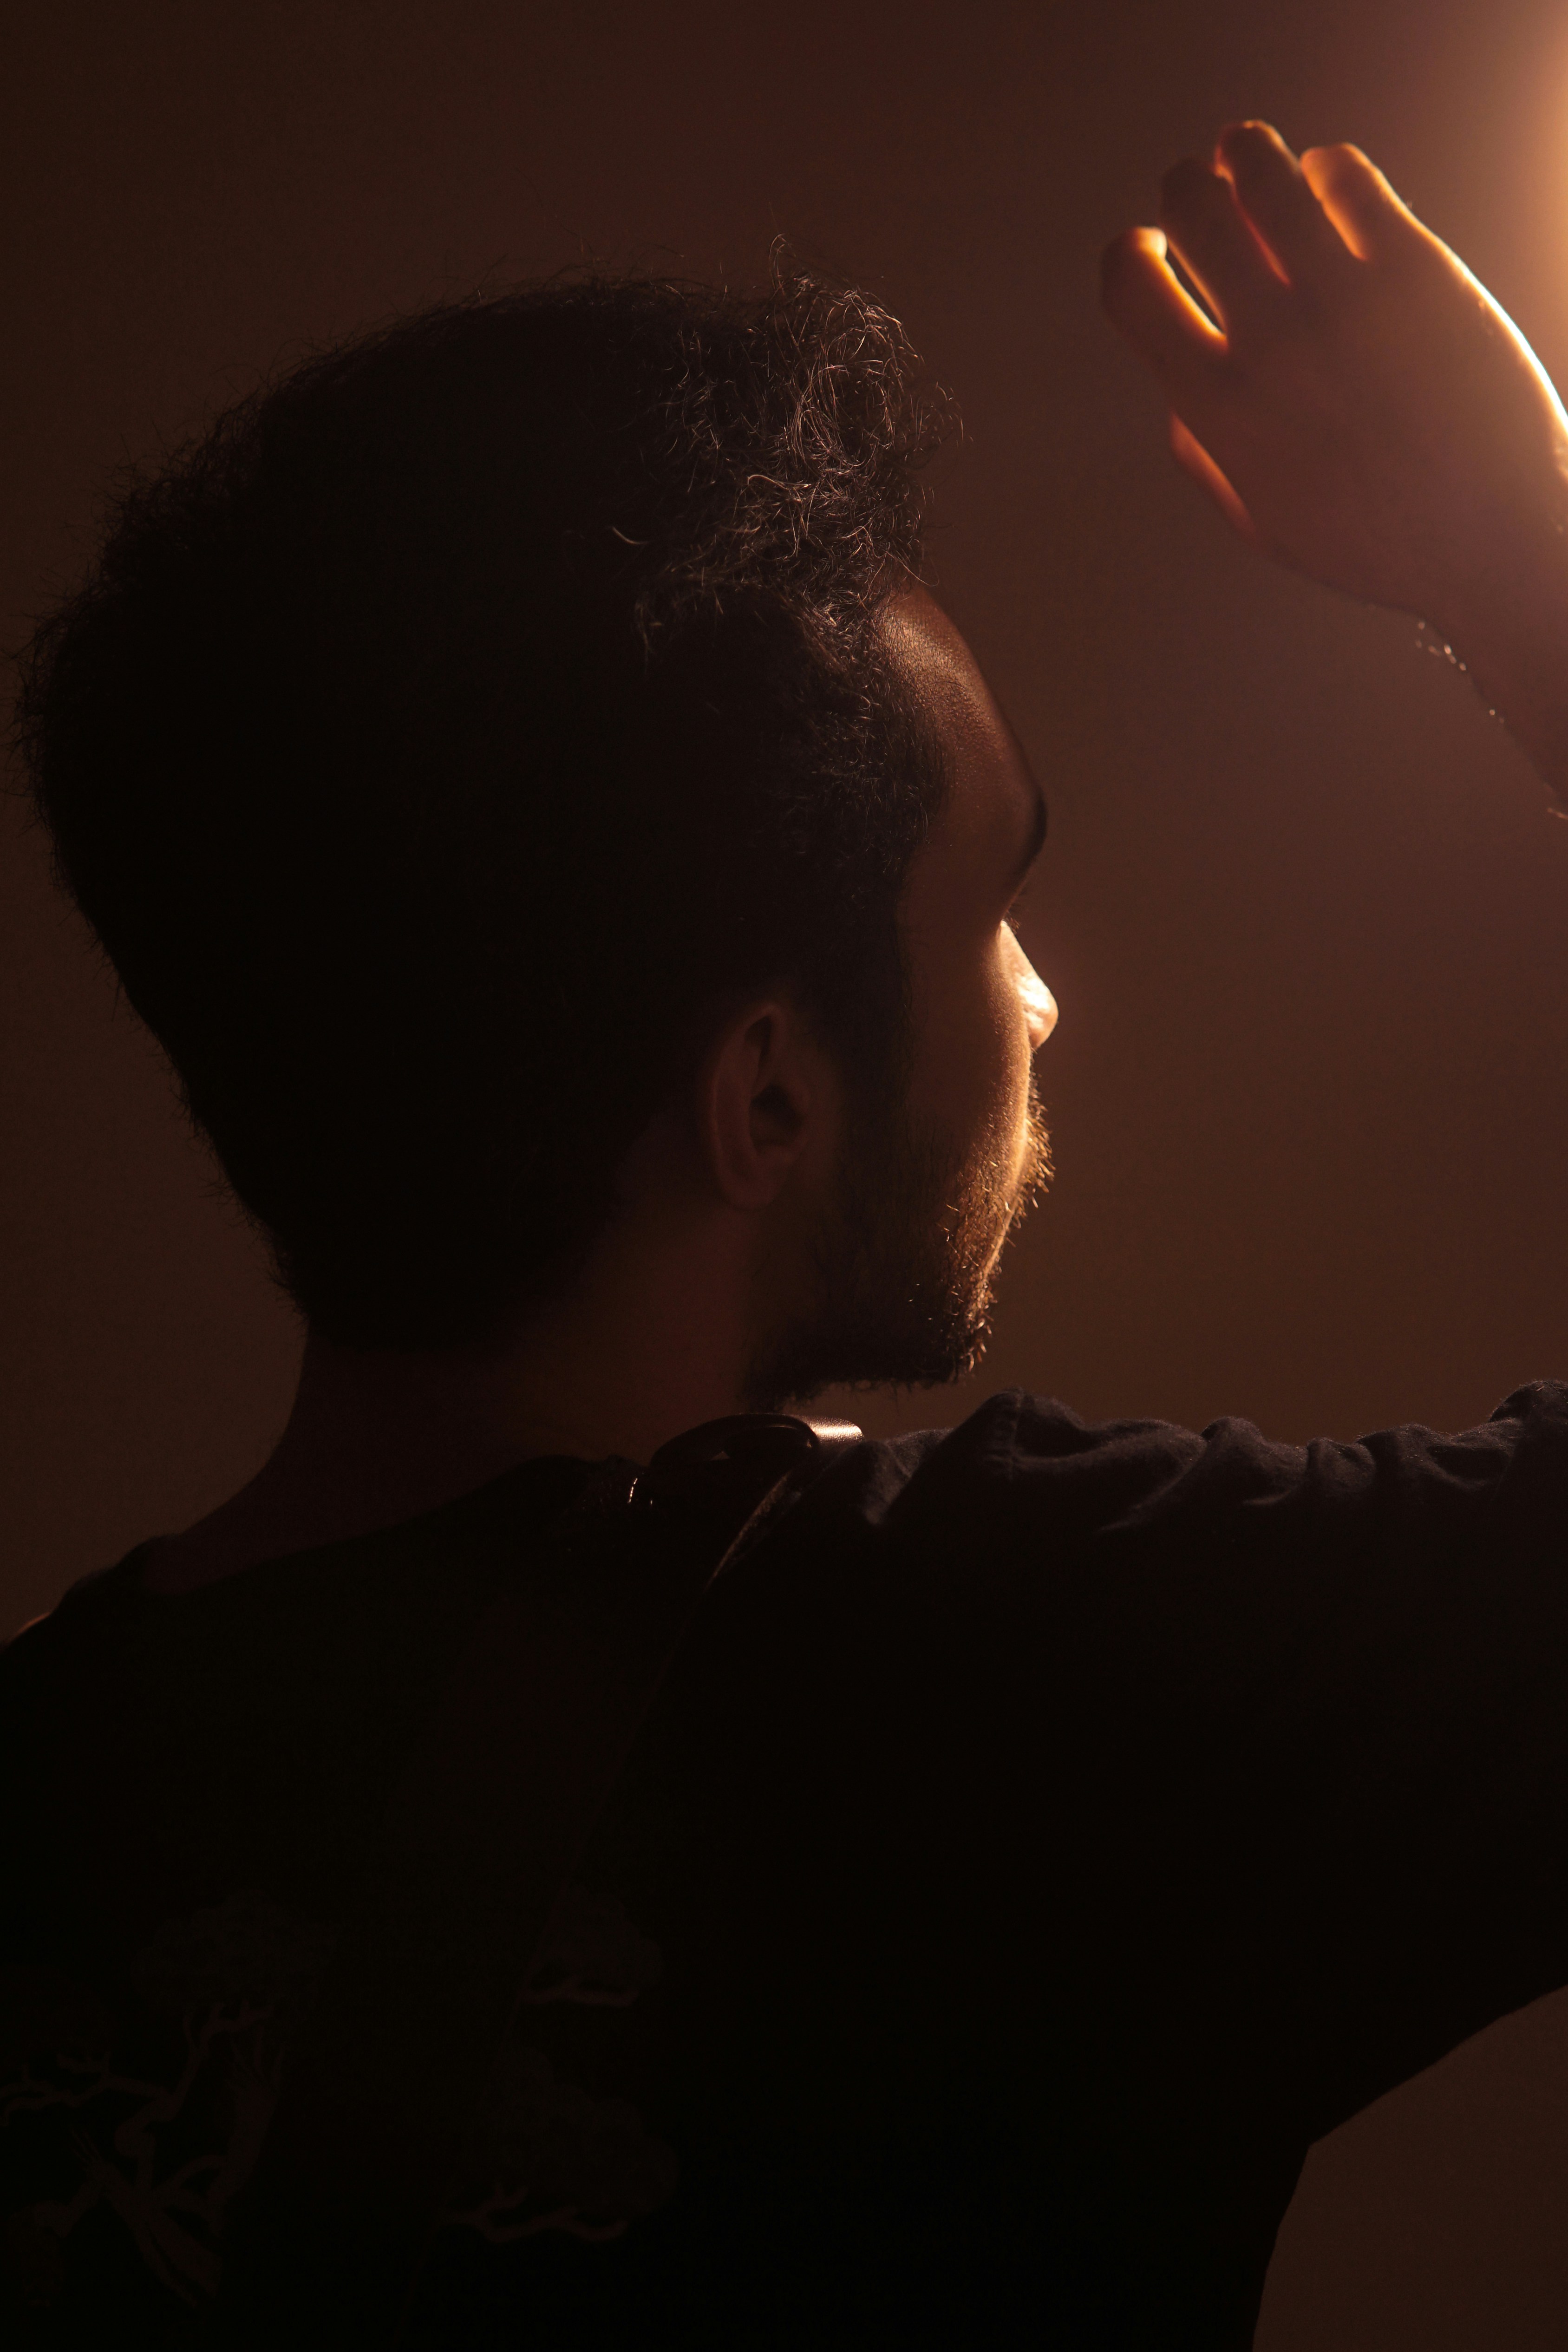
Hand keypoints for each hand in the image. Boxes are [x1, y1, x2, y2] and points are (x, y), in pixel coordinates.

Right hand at [1102, 123, 1567, 659]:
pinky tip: (1329, 189)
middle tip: (1203, 194)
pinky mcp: (1417, 268)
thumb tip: (1175, 395)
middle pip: (1193, 206)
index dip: (1127, 252)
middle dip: (1186, 187)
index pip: (1129, 287)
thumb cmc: (1381, 542)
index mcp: (1219, 409)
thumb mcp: (1265, 523)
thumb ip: (1204, 458)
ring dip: (1245, 152)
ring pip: (1263, 168)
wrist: (1496, 537)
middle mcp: (1272, 344)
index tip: (1151, 249)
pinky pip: (1347, 176)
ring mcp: (1346, 299)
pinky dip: (1324, 169)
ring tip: (1250, 159)